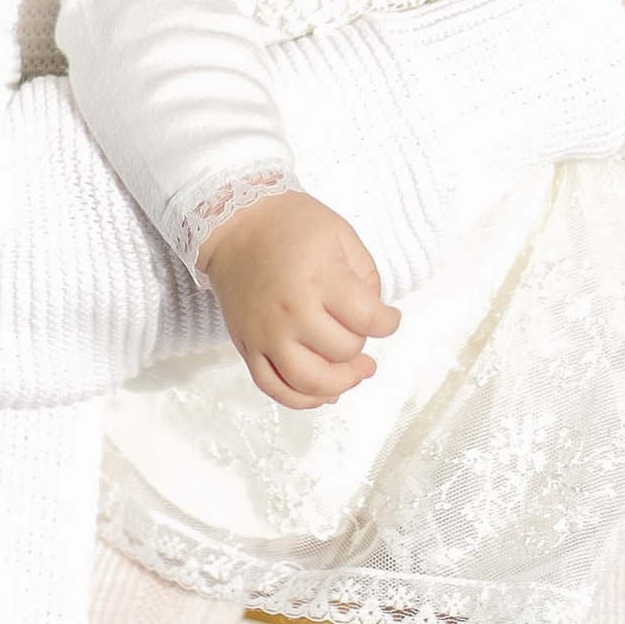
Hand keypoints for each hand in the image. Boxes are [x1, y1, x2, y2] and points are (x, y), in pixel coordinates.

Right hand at [199, 187, 401, 410]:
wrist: (235, 225)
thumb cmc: (291, 225)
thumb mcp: (341, 234)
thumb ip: (367, 277)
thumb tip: (374, 319)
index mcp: (319, 278)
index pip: (369, 320)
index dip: (389, 322)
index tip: (389, 318)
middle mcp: (291, 311)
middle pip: (343, 352)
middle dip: (362, 343)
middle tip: (359, 328)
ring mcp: (266, 333)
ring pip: (311, 382)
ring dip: (342, 382)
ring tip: (356, 371)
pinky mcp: (248, 346)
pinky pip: (274, 389)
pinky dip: (303, 399)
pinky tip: (324, 391)